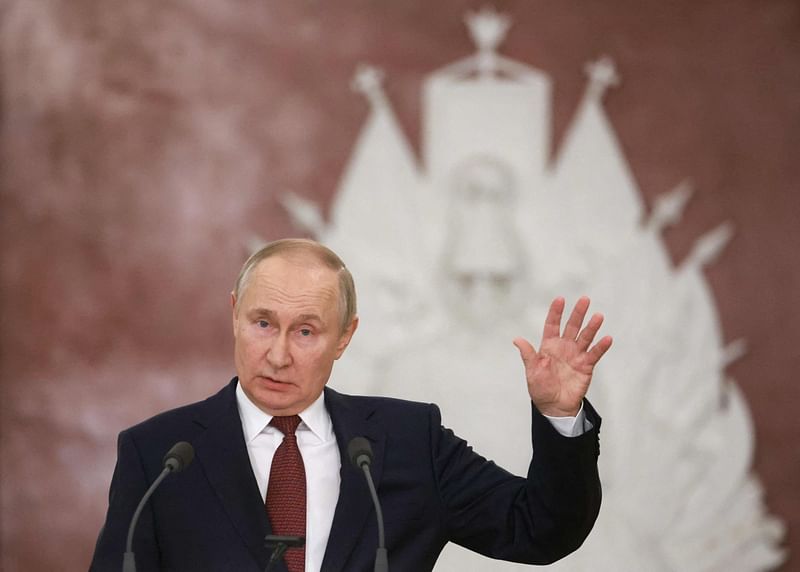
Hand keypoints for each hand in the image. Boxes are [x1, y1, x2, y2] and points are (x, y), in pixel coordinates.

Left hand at [513, 296, 611, 416]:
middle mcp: (564, 347)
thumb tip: (517, 339)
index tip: (560, 299)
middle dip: (578, 313)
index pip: (552, 325)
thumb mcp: (532, 371)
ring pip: (585, 337)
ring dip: (592, 327)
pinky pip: (594, 353)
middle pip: (572, 326)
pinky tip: (607, 338)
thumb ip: (528, 354)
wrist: (554, 405)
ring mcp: (576, 355)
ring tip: (598, 316)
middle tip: (584, 299)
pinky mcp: (586, 365)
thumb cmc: (540, 388)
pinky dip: (601, 346)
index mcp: (549, 346)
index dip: (556, 312)